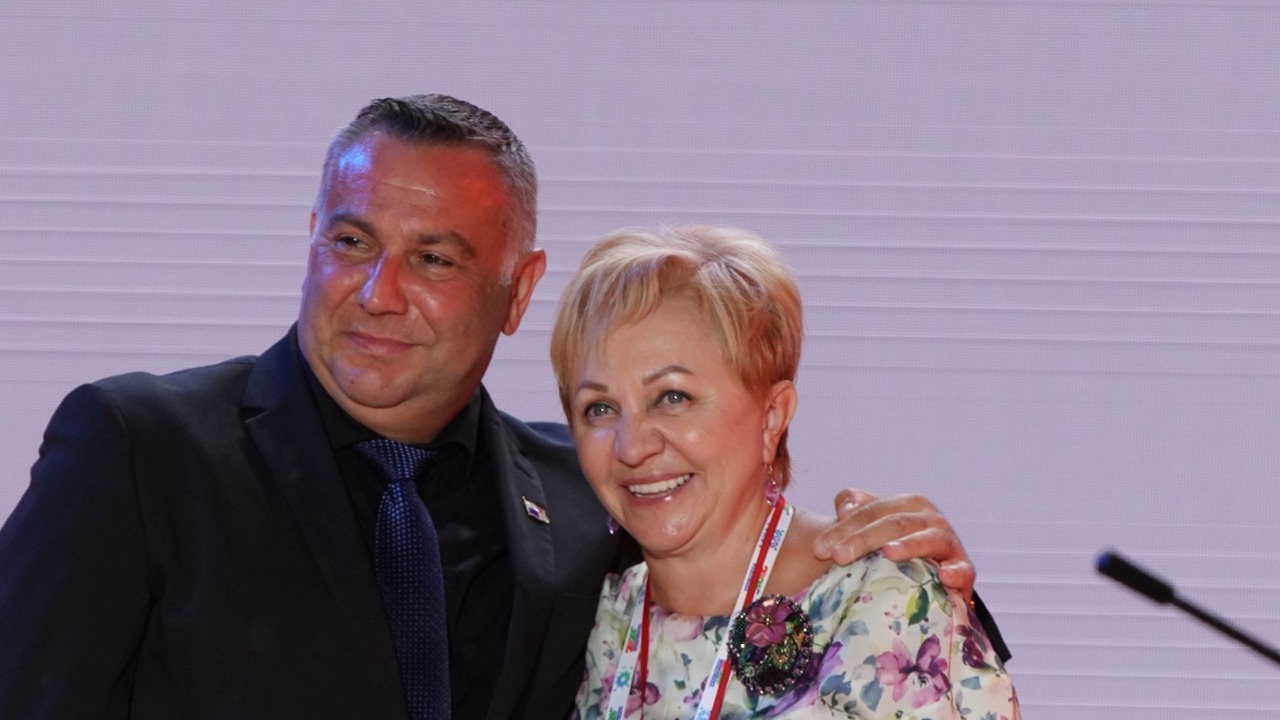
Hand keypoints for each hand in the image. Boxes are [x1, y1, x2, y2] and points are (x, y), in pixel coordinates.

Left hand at [811, 488, 975, 599]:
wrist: (935, 575)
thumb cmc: (895, 547)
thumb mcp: (874, 525)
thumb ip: (855, 508)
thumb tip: (844, 507)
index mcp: (908, 504)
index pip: (871, 512)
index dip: (843, 528)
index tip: (818, 549)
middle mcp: (930, 518)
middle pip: (893, 523)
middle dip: (863, 539)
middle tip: (837, 557)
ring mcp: (949, 543)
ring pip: (928, 539)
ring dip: (909, 546)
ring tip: (887, 553)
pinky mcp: (964, 569)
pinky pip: (964, 569)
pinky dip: (956, 571)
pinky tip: (944, 576)